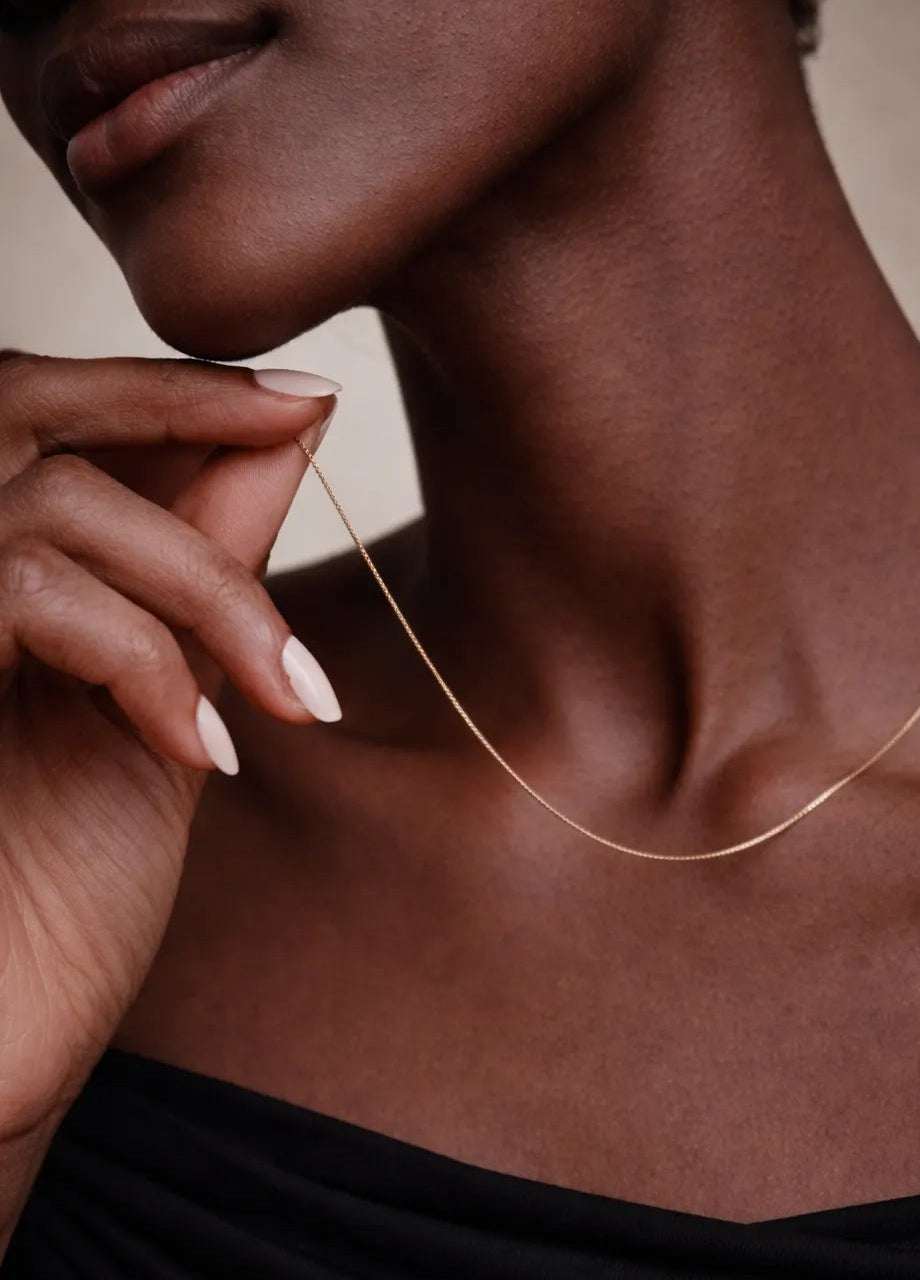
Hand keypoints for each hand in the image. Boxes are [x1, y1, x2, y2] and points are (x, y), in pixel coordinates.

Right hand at [0, 351, 339, 1129]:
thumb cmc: (53, 898)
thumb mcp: (159, 708)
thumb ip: (199, 568)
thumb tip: (286, 435)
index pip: (47, 418)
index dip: (164, 388)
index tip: (295, 392)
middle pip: (29, 408)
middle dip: (173, 403)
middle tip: (299, 411)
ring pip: (53, 507)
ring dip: (206, 589)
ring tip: (289, 697)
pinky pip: (28, 596)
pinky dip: (144, 658)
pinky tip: (202, 750)